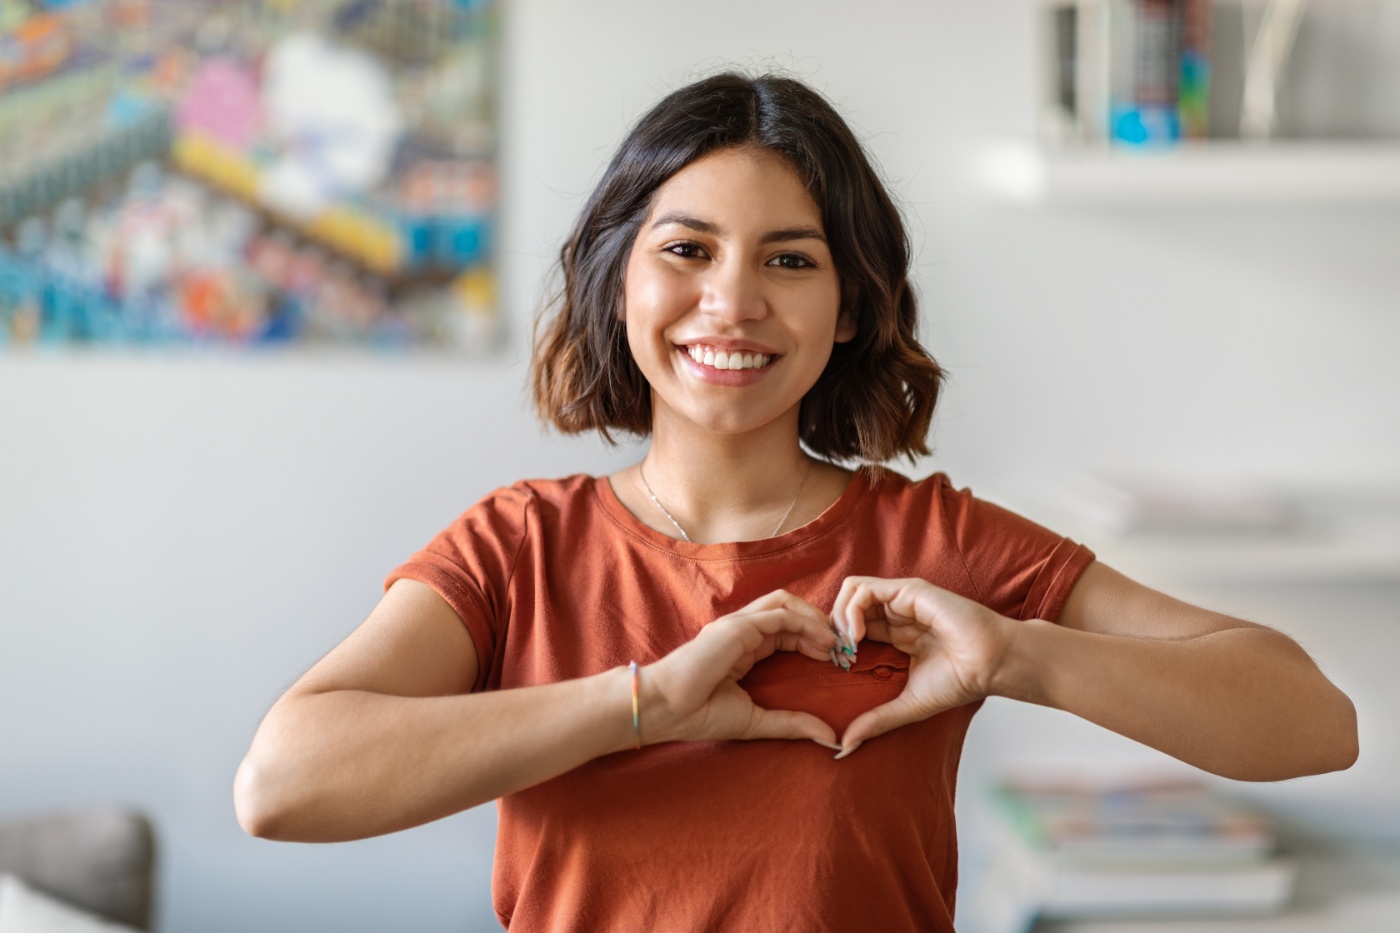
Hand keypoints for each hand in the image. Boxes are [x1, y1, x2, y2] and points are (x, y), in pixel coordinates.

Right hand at [643, 589, 841, 748]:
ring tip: (835, 642)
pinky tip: (823, 642)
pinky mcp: (737, 626)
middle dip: (819, 625)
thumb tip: (829, 738)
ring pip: (785, 603)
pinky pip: (780, 614)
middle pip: (789, 611)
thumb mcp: (755, 720)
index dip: (812, 639)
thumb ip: (791, 723)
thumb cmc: (699, 715)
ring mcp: (738, 625)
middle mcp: (741, 630)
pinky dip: (806, 623)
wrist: (666, 709)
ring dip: (815, 618)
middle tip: (843, 649)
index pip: (785, 630)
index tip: (835, 660)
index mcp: (742, 647)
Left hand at [831, 577, 1016, 754]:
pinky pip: (863, 589)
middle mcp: (895, 613)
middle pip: (845, 606)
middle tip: (836, 657)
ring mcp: (900, 599)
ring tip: (847, 646)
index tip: (836, 668)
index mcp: (894, 634)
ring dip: (838, 617)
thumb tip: (845, 745)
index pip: (850, 627)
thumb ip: (876, 720)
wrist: (991, 665)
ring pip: (850, 592)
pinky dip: (851, 610)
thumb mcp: (907, 705)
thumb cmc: (959, 681)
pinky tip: (857, 636)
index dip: (836, 644)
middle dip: (832, 630)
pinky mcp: (907, 590)